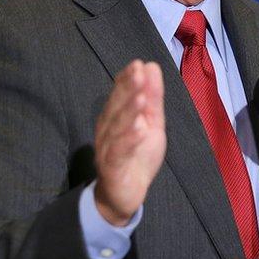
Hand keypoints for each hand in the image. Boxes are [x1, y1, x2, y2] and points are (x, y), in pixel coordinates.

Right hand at [93, 60, 166, 226]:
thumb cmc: (137, 155)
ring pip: (117, 128)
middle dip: (127, 89)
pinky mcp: (111, 167)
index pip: (119, 94)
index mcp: (115, 116)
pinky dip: (128, 139)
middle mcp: (107, 129)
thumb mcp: (152, 124)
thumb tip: (151, 66)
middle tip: (138, 73)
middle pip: (116, 107)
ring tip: (139, 97)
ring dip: (128, 111)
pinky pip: (119, 151)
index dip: (127, 79)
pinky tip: (138, 128)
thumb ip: (152, 98)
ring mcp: (107, 148)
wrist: (124, 195)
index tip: (138, 64)